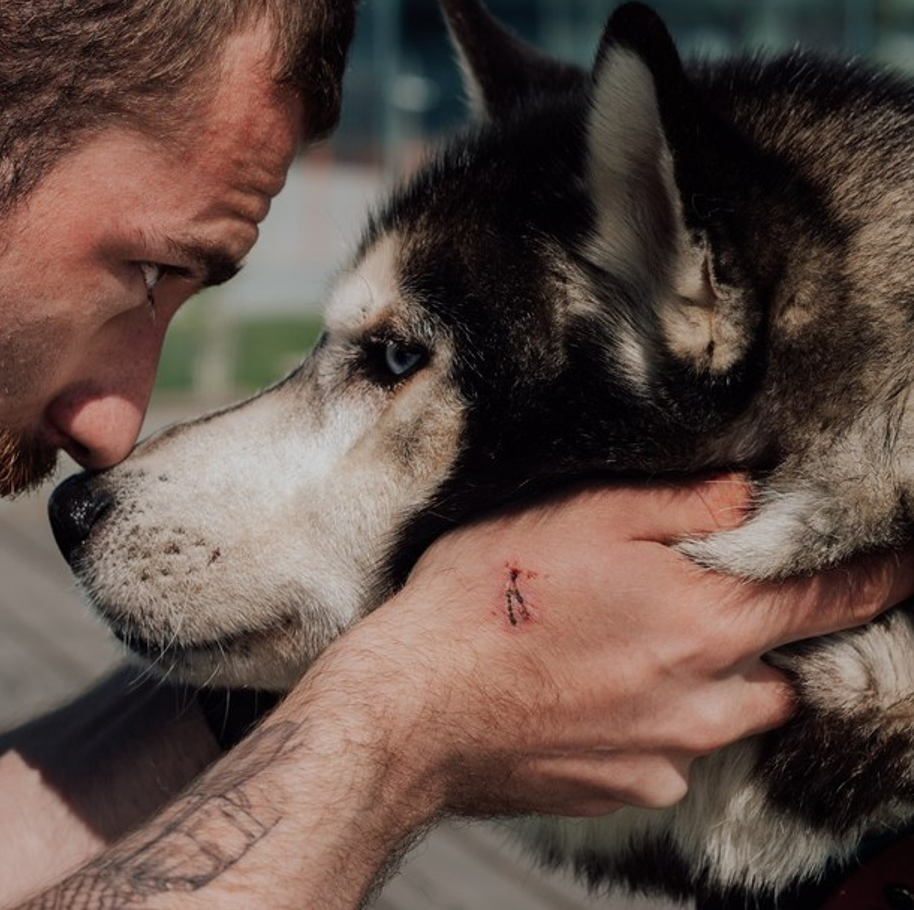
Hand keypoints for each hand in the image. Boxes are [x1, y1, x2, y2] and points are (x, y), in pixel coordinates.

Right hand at [322, 476, 913, 822]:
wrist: (416, 706)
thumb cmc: (488, 598)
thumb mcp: (580, 512)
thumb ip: (680, 502)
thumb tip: (749, 492)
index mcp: (705, 623)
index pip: (827, 601)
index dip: (872, 581)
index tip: (898, 568)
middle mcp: (701, 701)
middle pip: (780, 675)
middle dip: (768, 643)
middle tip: (713, 606)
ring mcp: (663, 757)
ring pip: (724, 720)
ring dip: (709, 685)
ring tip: (636, 647)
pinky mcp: (621, 790)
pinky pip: (666, 758)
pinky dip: (652, 726)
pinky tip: (589, 692)